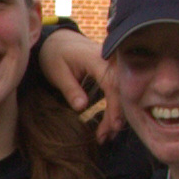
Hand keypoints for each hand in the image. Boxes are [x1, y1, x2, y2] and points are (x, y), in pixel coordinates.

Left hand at [26, 19, 118, 140]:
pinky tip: (108, 125)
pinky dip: (114, 109)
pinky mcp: (112, 74)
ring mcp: (113, 67)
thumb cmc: (56, 55)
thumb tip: (81, 107)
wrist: (59, 41)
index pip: (112, 83)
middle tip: (106, 137)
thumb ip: (70, 89)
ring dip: (116, 115)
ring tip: (105, 136)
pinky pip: (118, 92)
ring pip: (122, 93)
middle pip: (122, 91)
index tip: (112, 125)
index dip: (115, 106)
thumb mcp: (57, 72)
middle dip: (117, 115)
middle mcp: (110, 61)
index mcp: (96, 58)